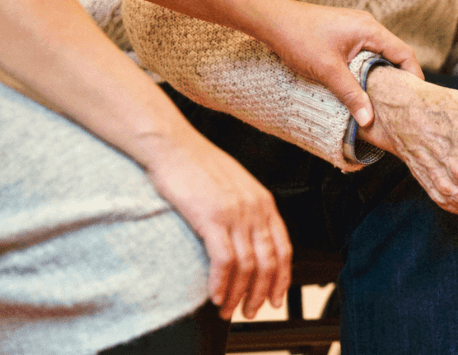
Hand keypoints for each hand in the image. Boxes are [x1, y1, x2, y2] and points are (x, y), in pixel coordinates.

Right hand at [142, 129, 291, 320]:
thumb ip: (247, 210)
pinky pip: (224, 260)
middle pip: (269, 262)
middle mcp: (256, 209)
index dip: (282, 278)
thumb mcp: (235, 186)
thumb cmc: (198, 165)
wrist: (173, 145)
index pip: (284, 248)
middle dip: (261, 293)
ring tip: (228, 310)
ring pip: (248, 266)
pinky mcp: (212, 217)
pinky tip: (215, 295)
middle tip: (250, 311)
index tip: (275, 297)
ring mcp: (236, 213)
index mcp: (264, 202)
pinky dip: (221, 283)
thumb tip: (247, 239)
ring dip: (239, 294)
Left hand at [260, 0, 423, 126]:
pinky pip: (365, 52)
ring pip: (379, 54)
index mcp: (370, 30)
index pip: (404, 53)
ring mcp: (355, 28)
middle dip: (399, 78)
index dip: (413, 76)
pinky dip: (368, 68)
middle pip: (394, 54)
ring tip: (383, 98)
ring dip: (382, 74)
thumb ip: (351, 95)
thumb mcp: (328, 71)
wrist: (272, 20)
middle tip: (402, 103)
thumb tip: (369, 120)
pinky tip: (362, 85)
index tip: (415, 99)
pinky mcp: (344, 33)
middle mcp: (367, 25)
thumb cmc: (299, 38)